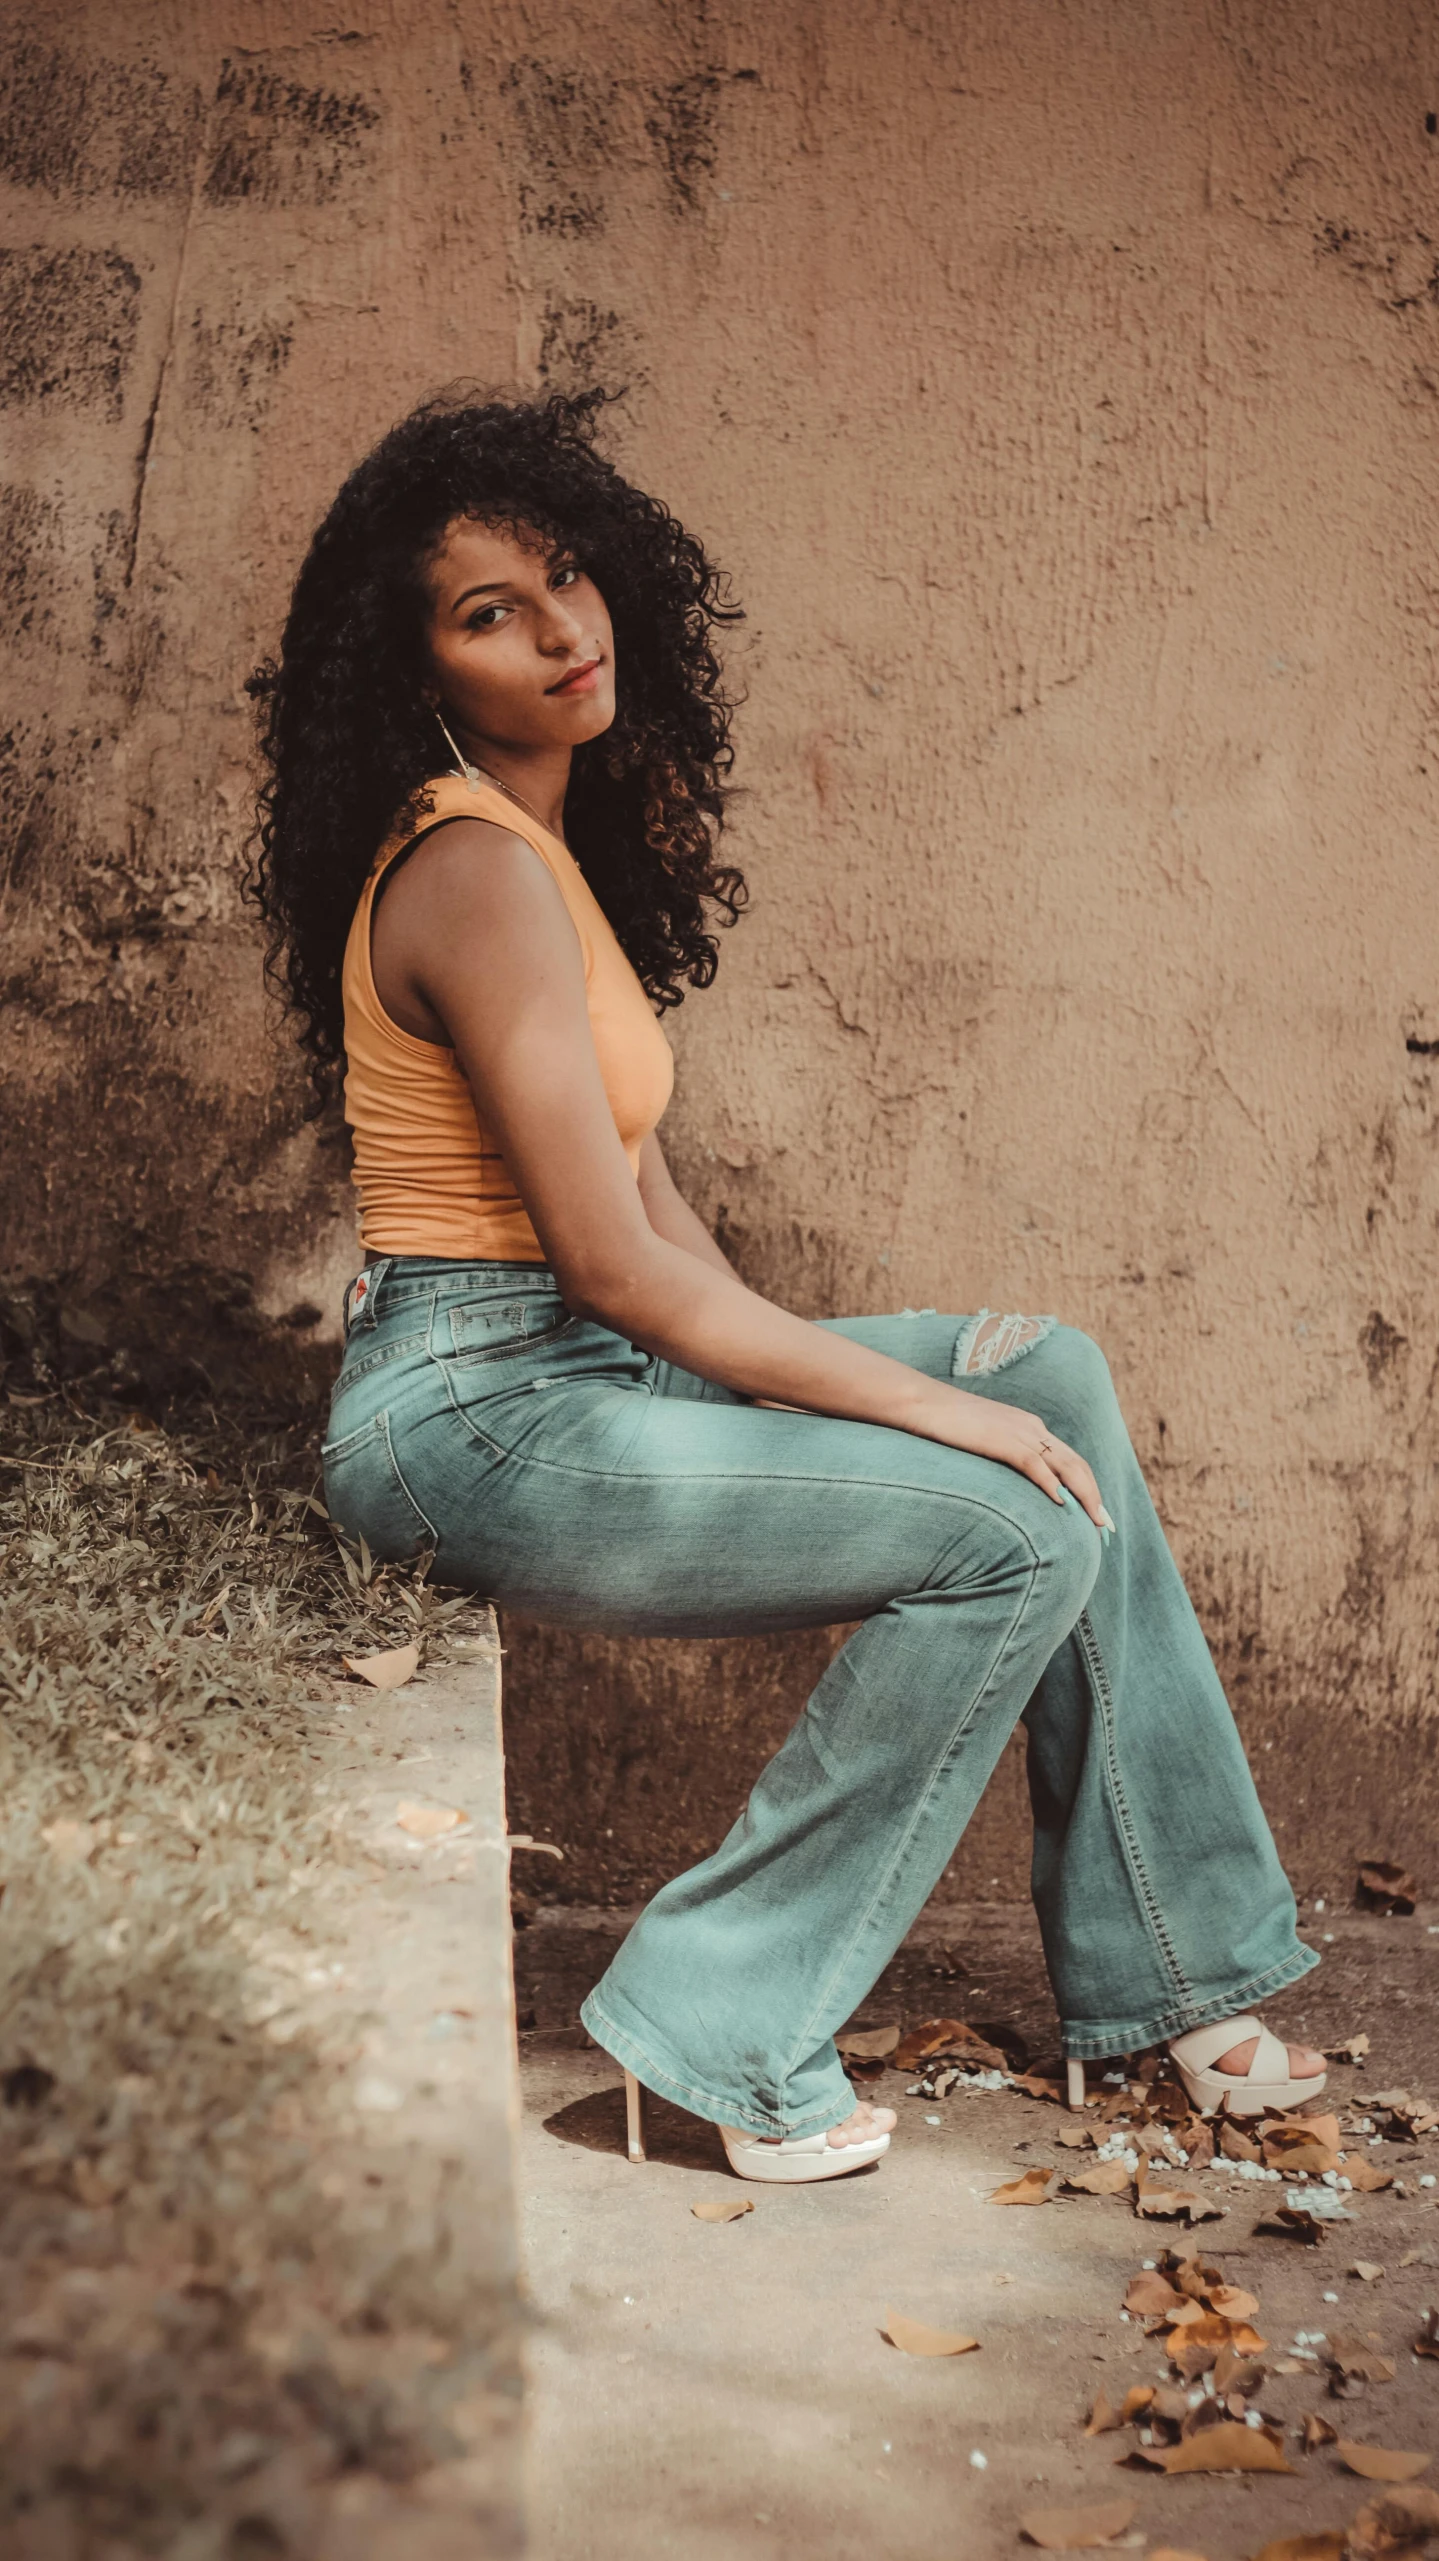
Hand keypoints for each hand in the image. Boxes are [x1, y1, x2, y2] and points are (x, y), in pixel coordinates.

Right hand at [920, 1386, 1110, 1528]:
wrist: (923, 1403)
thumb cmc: (946, 1424)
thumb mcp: (984, 1439)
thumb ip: (1003, 1454)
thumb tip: (1013, 1483)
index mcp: (1029, 1427)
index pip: (1069, 1460)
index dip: (1088, 1487)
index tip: (1096, 1514)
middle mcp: (1032, 1428)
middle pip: (1077, 1464)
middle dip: (1095, 1496)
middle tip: (1106, 1526)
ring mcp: (1018, 1432)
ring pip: (1065, 1465)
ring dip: (1085, 1495)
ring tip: (1096, 1521)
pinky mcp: (1002, 1439)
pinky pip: (1034, 1464)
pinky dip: (1052, 1484)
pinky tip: (1062, 1504)